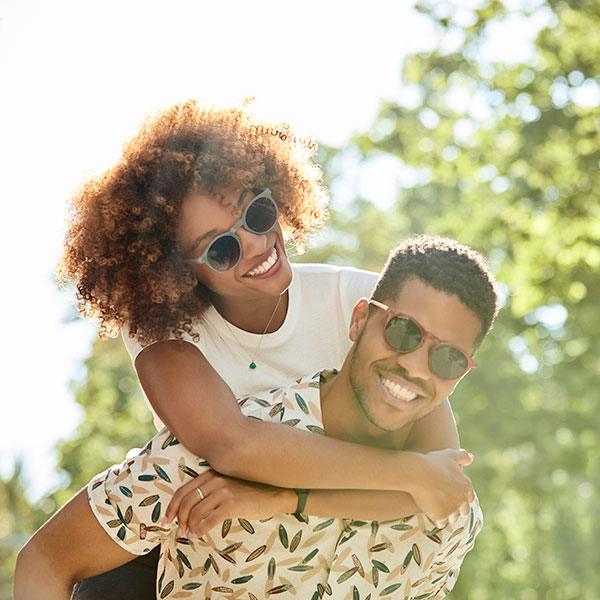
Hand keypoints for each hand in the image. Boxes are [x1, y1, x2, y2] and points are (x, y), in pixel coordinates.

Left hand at [163, 470, 294, 537]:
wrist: (273, 494)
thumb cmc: (248, 491)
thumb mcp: (226, 485)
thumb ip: (209, 490)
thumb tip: (188, 509)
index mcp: (211, 473)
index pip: (183, 490)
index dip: (171, 507)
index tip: (166, 520)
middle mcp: (216, 479)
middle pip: (187, 501)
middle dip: (179, 519)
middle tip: (179, 530)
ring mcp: (224, 491)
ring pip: (196, 512)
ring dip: (189, 526)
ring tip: (189, 535)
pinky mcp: (233, 504)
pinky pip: (209, 520)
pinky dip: (200, 530)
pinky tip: (198, 535)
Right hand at [404, 448, 474, 528]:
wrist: (416, 471)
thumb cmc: (431, 461)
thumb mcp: (449, 454)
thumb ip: (462, 456)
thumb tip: (472, 457)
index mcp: (467, 486)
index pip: (469, 498)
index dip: (459, 496)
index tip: (449, 494)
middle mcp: (462, 499)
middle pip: (462, 511)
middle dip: (454, 507)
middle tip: (442, 502)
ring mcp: (452, 509)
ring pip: (451, 518)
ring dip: (445, 514)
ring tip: (434, 506)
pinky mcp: (440, 516)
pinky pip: (440, 523)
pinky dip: (435, 519)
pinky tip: (428, 511)